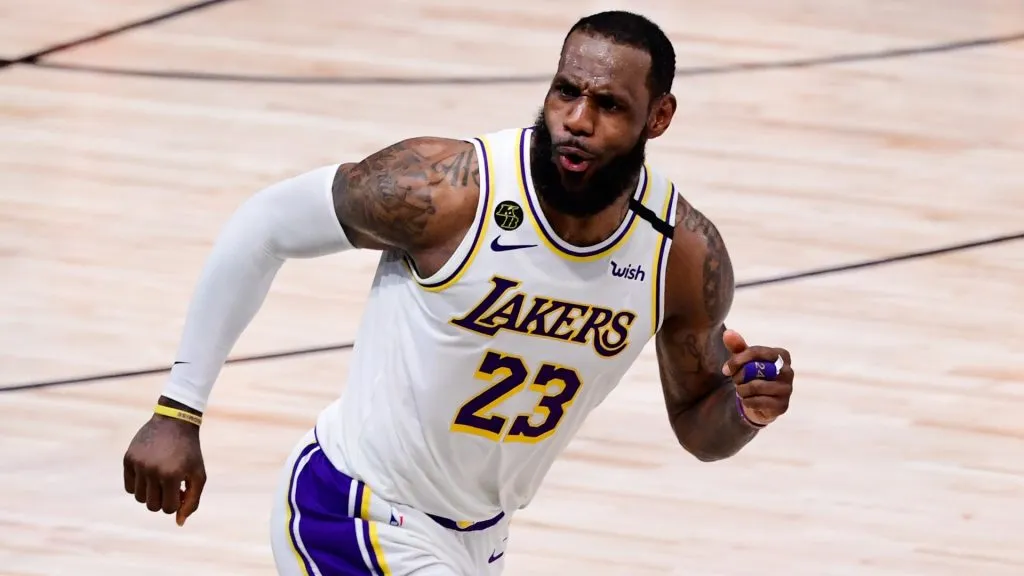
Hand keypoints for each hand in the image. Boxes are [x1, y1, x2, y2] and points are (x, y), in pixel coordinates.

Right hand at [123, 409, 205, 525]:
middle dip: (162, 500)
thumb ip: (192, 501)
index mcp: (172, 475)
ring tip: (160, 480)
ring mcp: (138, 464)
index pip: (168, 508)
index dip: (175, 503)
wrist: (175, 421)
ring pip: (138, 498)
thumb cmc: (189, 452)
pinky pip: (128, 487)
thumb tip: (179, 522)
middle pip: (151, 506)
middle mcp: (152, 470)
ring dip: (150, 494)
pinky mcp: (128, 459)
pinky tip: (149, 473)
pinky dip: (138, 485)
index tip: (181, 491)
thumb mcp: (198, 475)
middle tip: (170, 487)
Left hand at [721, 329, 793, 425]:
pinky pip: (757, 401)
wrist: (762, 402)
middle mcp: (788, 371)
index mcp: (781, 355)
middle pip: (755, 368)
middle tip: (736, 381)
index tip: (726, 369)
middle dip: (739, 376)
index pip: (756, 352)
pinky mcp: (782, 405)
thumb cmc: (754, 375)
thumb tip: (728, 333)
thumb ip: (737, 346)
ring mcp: (787, 389)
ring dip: (741, 390)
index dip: (737, 360)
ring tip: (741, 390)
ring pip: (755, 386)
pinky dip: (747, 401)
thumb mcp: (744, 359)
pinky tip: (748, 400)